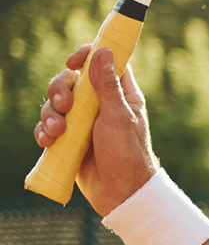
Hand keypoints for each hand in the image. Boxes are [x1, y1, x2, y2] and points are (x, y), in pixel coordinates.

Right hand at [35, 45, 159, 215]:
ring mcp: (83, 122)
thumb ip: (108, 86)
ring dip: (50, 115)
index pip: (102, 63)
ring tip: (58, 133)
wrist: (120, 193)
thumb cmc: (127, 154)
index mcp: (120, 95)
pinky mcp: (70, 139)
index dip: (86, 56)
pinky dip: (45, 131)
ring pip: (55, 104)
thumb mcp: (118, 117)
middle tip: (64, 106)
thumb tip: (103, 51)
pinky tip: (48, 142)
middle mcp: (100, 105)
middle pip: (69, 81)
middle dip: (59, 90)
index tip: (73, 63)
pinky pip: (49, 126)